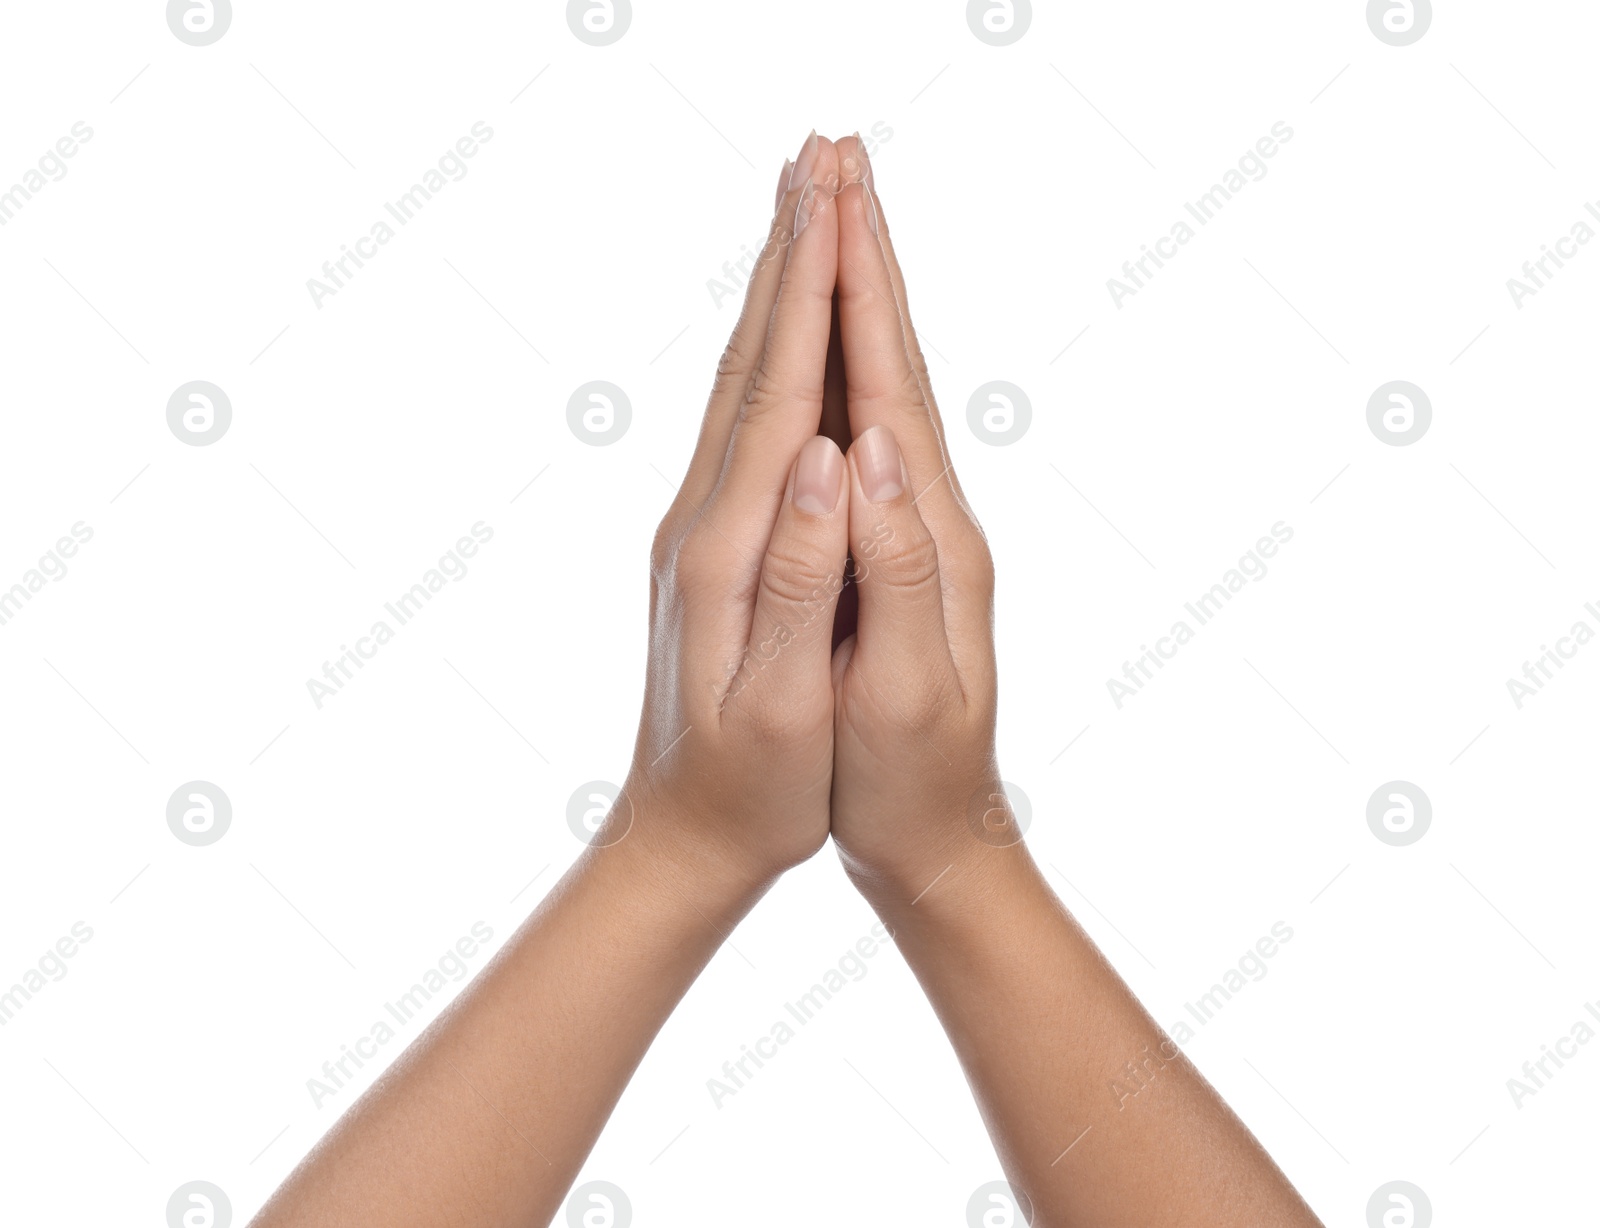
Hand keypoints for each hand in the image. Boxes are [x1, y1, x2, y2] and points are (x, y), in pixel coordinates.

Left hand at [615, 134, 853, 887]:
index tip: (839, 193)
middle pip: (753, 359)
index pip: (782, 392)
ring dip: (774, 289)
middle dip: (791, 252)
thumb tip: (831, 461)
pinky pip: (743, 423)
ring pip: (742, 381)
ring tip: (805, 211)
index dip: (814, 290)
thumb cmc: (750, 789)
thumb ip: (804, 580)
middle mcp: (704, 518)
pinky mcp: (711, 544)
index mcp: (730, 547)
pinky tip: (781, 333)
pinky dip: (769, 353)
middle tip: (822, 154)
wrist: (678, 836)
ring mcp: (700, 527)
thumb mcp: (786, 705)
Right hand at [824, 136, 1007, 901]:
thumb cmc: (912, 781)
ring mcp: (912, 530)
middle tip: (834, 157)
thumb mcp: (909, 691)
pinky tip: (823, 349)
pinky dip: (840, 370)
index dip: (859, 286)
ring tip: (829, 221)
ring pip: (878, 388)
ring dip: (855, 297)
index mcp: (931, 536)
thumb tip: (868, 451)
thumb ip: (897, 570)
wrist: (937, 840)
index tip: (834, 190)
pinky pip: (860, 436)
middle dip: (862, 256)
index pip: (890, 385)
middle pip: (892, 361)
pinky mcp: (887, 553)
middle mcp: (930, 515)